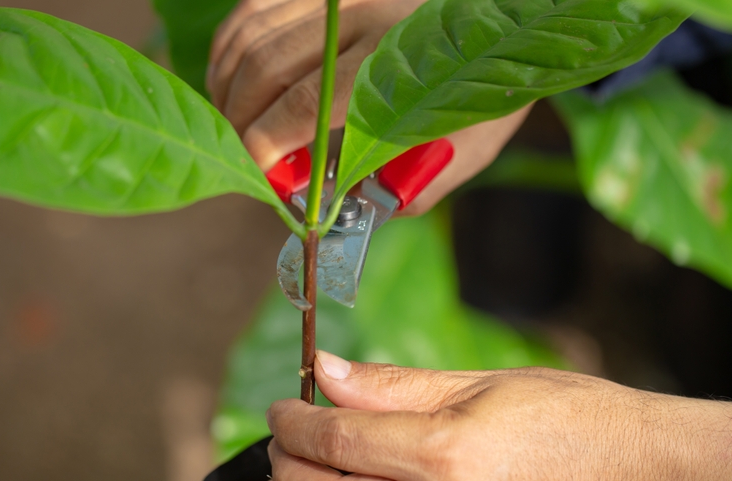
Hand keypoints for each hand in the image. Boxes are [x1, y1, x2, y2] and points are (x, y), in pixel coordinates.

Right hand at [208, 0, 529, 207]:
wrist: (503, 16)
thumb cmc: (485, 84)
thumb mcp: (467, 145)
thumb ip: (413, 184)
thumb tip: (349, 209)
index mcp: (400, 61)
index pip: (308, 101)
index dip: (266, 143)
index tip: (258, 175)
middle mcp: (360, 12)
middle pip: (266, 67)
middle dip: (240, 122)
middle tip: (246, 160)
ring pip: (249, 35)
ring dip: (227, 87)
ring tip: (236, 127)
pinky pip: (252, 9)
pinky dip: (230, 49)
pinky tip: (236, 83)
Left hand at [264, 352, 731, 480]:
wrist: (643, 478)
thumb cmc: (571, 418)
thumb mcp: (480, 383)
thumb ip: (392, 384)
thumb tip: (325, 371)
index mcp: (448, 455)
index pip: (337, 442)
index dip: (294, 423)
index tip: (281, 407)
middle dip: (285, 470)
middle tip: (277, 443)